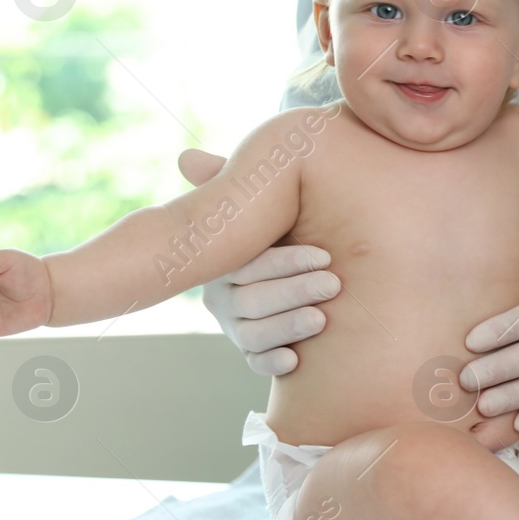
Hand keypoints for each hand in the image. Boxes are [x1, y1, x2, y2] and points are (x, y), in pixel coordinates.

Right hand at [179, 148, 339, 375]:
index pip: (247, 264)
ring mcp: (237, 326)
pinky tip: (295, 359)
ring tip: (322, 319)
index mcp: (226, 260)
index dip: (284, 261)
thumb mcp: (271, 201)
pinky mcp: (254, 351)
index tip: (325, 255)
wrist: (318, 263)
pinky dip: (272, 363)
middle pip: (251, 300)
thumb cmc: (291, 224)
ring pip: (253, 333)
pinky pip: (254, 363)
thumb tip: (185, 156)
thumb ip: (236, 182)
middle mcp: (224, 295)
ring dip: (287, 326)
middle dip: (294, 291)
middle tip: (333, 284)